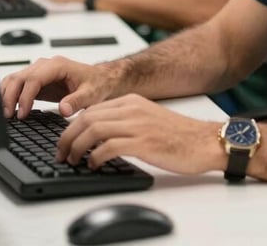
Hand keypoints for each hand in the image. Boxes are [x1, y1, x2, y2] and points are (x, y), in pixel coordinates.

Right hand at [0, 56, 123, 119]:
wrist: (101, 79)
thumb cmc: (97, 84)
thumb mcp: (92, 94)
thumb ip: (77, 101)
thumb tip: (63, 109)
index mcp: (58, 65)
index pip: (34, 78)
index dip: (25, 96)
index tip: (22, 114)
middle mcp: (46, 65)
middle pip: (19, 77)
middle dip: (10, 96)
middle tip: (8, 116)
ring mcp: (40, 72)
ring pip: (14, 79)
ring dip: (6, 95)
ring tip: (6, 115)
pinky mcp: (37, 80)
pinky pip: (17, 85)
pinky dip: (9, 95)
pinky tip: (9, 109)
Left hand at [56, 95, 223, 174]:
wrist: (204, 141)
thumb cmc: (180, 135)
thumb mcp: (148, 119)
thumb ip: (126, 122)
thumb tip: (100, 136)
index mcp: (133, 102)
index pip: (92, 109)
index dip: (72, 126)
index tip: (65, 141)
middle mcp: (133, 109)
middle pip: (87, 117)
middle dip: (67, 137)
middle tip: (61, 153)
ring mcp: (138, 125)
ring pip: (93, 130)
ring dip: (76, 147)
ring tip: (73, 160)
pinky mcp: (144, 142)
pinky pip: (109, 147)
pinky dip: (95, 157)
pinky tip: (93, 165)